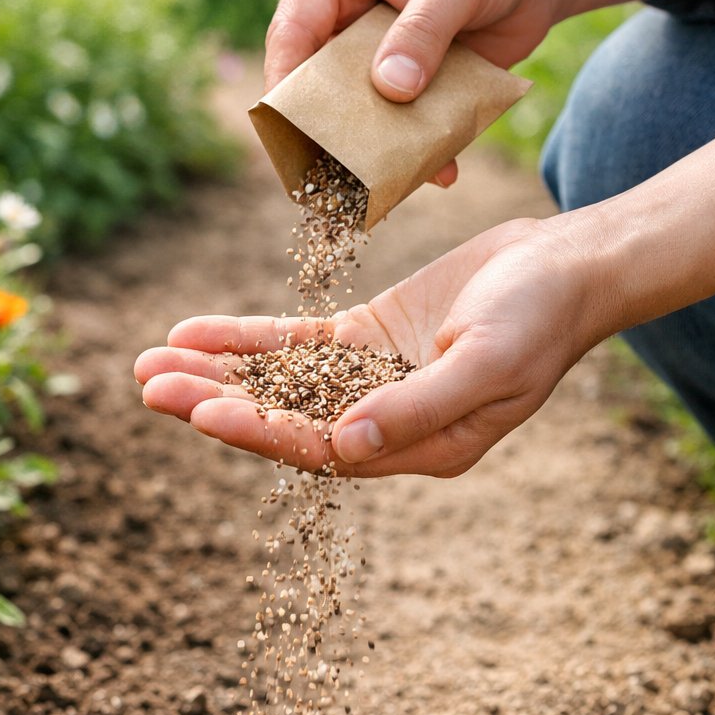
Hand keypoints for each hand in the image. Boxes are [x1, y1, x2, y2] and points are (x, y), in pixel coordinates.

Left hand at [135, 217, 601, 478]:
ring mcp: (370, 379)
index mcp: (416, 449)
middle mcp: (384, 422)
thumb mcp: (487, 365)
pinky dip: (245, 339)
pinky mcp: (366, 337)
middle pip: (282, 419)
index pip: (319, 448)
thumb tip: (344, 445)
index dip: (257, 430)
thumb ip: (417, 408)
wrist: (569, 266)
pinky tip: (192, 332)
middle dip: (214, 402)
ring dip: (216, 373)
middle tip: (146, 384)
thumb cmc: (540, 319)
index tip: (199, 412)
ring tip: (148, 363)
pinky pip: (294, 344)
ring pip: (277, 384)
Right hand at [265, 0, 562, 188]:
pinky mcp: (409, 85)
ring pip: (358, 113)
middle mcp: (343, 18)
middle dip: (327, 131)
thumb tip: (390, 89)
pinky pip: (401, 126)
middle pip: (316, 84)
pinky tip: (441, 172)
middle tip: (331, 179)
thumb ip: (422, 32)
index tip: (289, 132)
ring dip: (374, 150)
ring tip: (386, 188)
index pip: (291, 32)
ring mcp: (374, 56)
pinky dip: (418, 152)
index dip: (285, 84)